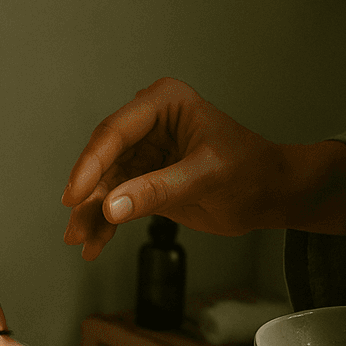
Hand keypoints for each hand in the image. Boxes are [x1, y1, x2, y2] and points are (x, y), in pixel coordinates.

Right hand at [61, 77, 296, 259]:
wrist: (270, 195)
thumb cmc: (251, 171)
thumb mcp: (204, 177)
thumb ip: (156, 191)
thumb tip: (112, 206)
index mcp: (164, 102)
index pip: (115, 132)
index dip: (91, 165)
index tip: (76, 195)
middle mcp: (148, 123)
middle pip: (103, 159)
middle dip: (88, 195)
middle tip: (75, 225)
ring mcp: (144, 153)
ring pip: (105, 184)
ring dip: (92, 214)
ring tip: (82, 241)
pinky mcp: (144, 180)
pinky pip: (117, 201)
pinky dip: (106, 223)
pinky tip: (96, 243)